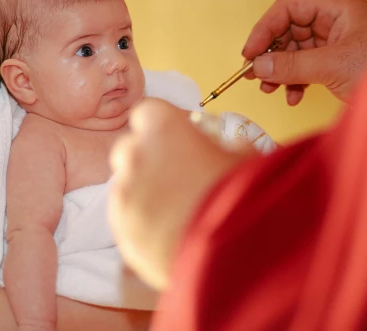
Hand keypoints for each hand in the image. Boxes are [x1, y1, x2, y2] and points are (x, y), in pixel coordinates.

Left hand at [108, 99, 256, 290]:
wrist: (235, 254)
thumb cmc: (243, 197)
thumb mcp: (245, 159)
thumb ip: (227, 146)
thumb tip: (228, 148)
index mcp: (162, 126)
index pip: (149, 112)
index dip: (165, 126)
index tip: (181, 140)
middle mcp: (135, 154)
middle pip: (130, 148)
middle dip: (148, 158)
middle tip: (178, 176)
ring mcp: (124, 193)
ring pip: (126, 185)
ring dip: (144, 192)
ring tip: (177, 212)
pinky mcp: (121, 230)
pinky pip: (127, 219)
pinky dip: (142, 223)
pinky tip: (169, 234)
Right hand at [243, 0, 366, 103]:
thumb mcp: (332, 67)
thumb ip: (291, 65)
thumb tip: (256, 66)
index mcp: (338, 8)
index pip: (289, 7)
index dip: (265, 27)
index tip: (250, 53)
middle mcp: (336, 21)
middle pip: (289, 29)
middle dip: (271, 53)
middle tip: (253, 74)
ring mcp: (337, 43)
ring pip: (295, 50)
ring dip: (279, 70)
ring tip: (269, 90)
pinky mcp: (339, 63)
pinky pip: (306, 67)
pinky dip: (295, 81)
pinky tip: (292, 97)